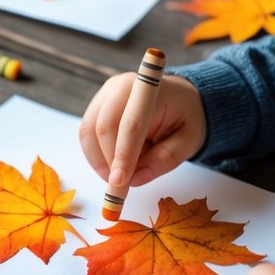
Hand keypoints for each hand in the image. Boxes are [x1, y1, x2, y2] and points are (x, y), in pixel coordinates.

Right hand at [80, 73, 206, 187]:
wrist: (179, 99)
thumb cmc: (185, 119)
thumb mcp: (188, 141)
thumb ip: (165, 159)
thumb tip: (135, 179)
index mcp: (149, 90)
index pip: (131, 124)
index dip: (122, 154)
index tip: (119, 182)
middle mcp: (120, 87)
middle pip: (103, 126)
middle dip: (108, 161)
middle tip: (119, 187)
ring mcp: (104, 95)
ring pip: (88, 132)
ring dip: (98, 160)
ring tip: (118, 176)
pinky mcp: (96, 107)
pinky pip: (86, 135)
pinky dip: (95, 155)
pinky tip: (112, 164)